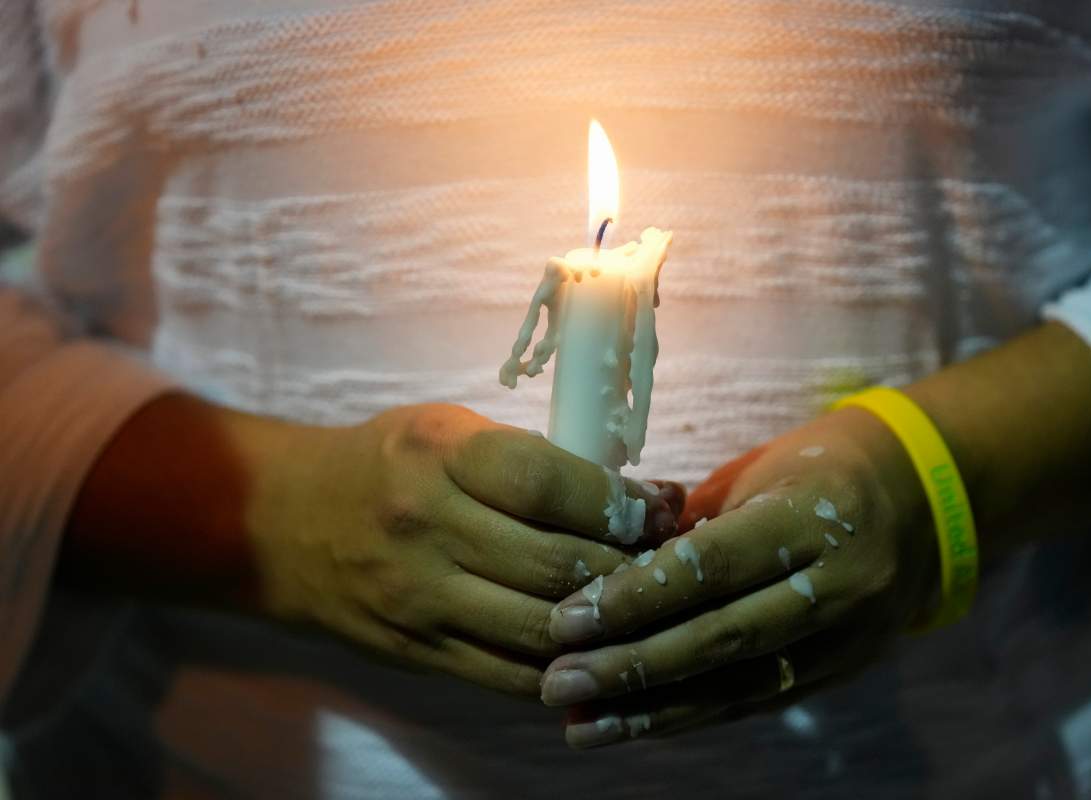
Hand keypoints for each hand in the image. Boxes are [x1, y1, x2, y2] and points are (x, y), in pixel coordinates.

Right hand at [246, 403, 682, 696]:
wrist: (280, 525)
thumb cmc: (383, 464)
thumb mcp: (447, 431)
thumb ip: (525, 461)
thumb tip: (628, 494)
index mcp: (441, 456)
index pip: (550, 484)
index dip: (623, 501)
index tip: (664, 507)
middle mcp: (429, 528)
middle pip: (557, 564)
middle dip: (632, 566)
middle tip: (672, 560)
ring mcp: (421, 599)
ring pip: (542, 629)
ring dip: (610, 624)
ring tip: (646, 606)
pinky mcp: (418, 652)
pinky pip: (511, 676)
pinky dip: (565, 668)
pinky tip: (599, 650)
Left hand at [537, 407, 939, 746]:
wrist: (920, 503)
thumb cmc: (816, 470)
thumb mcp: (759, 473)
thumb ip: (694, 524)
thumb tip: (604, 571)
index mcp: (817, 514)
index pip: (714, 565)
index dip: (636, 597)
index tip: (568, 619)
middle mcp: (841, 583)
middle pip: (724, 636)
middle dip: (633, 665)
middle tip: (559, 682)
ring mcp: (848, 636)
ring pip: (739, 685)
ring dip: (653, 710)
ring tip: (581, 725)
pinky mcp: (841, 670)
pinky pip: (757, 700)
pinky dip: (690, 715)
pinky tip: (634, 725)